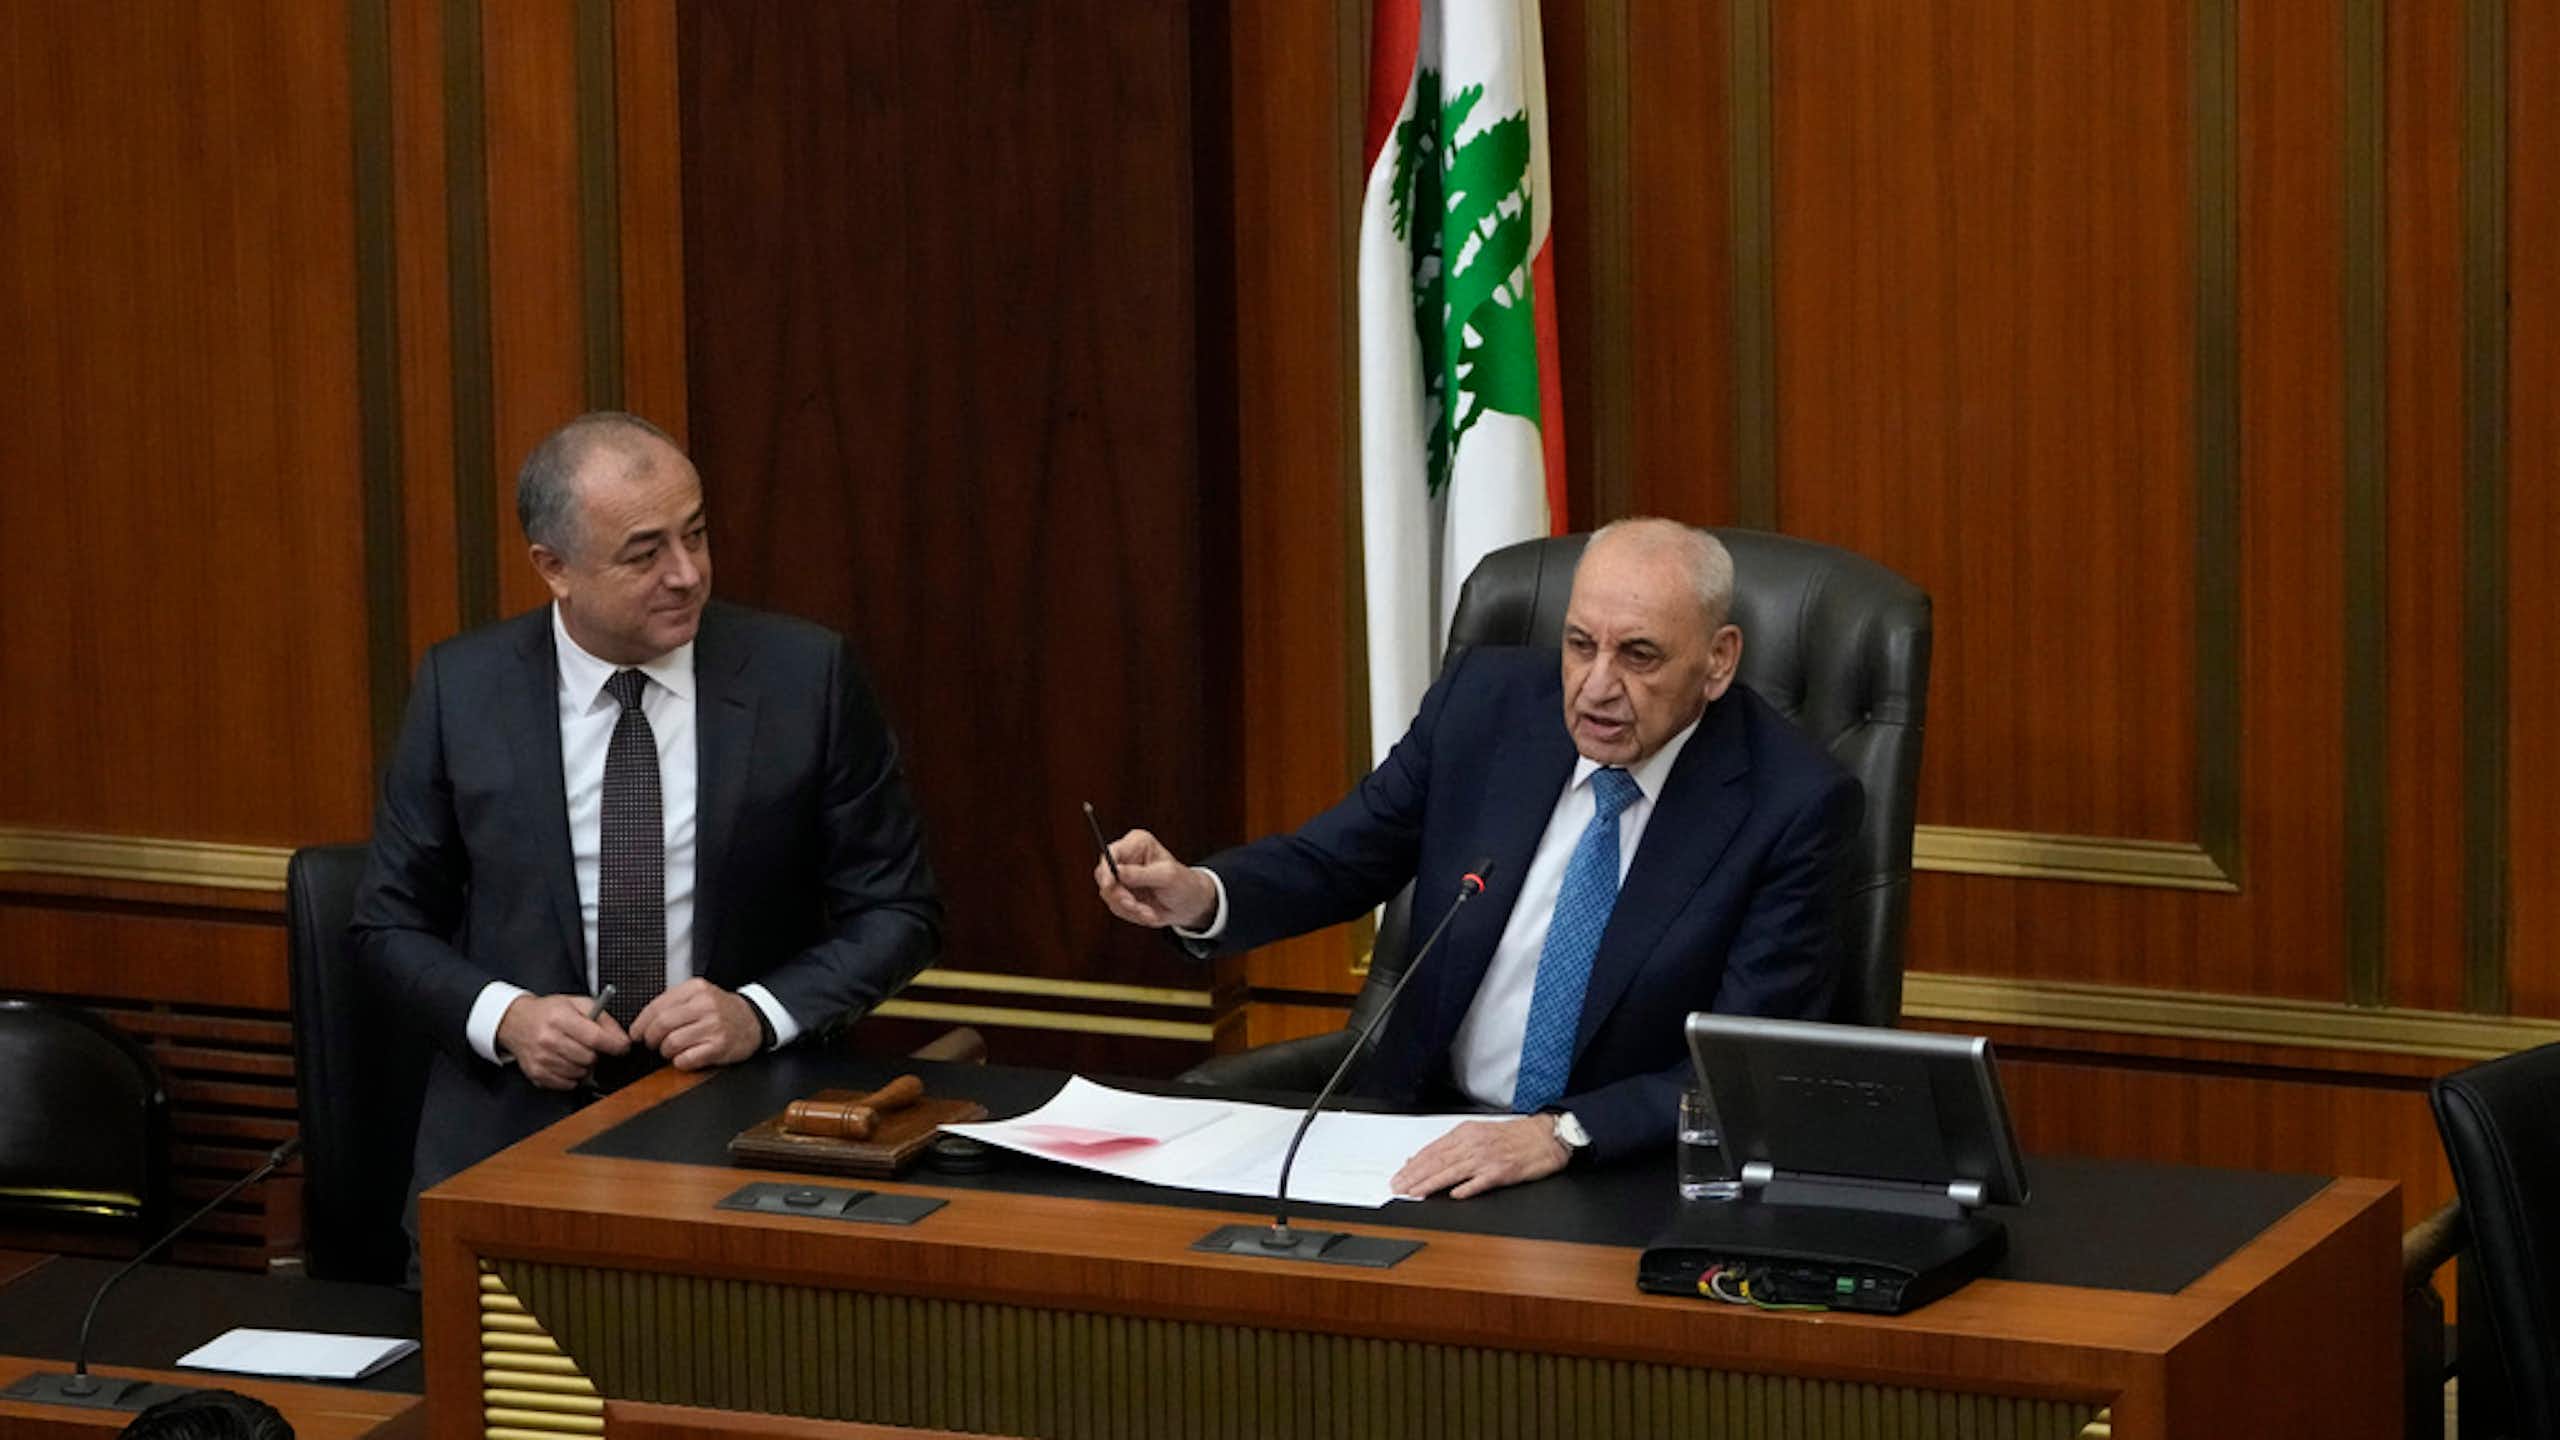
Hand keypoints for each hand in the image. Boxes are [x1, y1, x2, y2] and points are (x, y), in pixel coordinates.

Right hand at [496, 993, 629, 1090]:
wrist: (516, 1022)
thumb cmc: (549, 1012)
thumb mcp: (578, 1004)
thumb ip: (603, 1019)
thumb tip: (622, 1038)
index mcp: (560, 1018)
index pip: (596, 1038)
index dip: (615, 1045)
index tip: (623, 1046)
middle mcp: (548, 1039)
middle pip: (589, 1058)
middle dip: (596, 1053)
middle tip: (589, 1045)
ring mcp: (541, 1059)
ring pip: (580, 1073)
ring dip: (584, 1065)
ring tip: (574, 1051)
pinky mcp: (537, 1074)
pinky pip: (567, 1084)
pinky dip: (572, 1075)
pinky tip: (565, 1061)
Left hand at [630, 978, 765, 1070]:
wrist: (753, 1020)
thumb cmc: (722, 1011)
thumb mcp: (699, 996)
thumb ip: (673, 1003)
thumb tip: (642, 1023)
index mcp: (696, 989)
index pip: (657, 1006)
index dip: (641, 1024)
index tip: (636, 1033)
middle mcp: (705, 1005)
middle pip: (661, 1025)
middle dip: (651, 1039)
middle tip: (652, 1044)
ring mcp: (714, 1026)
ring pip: (672, 1043)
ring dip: (666, 1051)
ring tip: (672, 1050)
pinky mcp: (719, 1046)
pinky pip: (686, 1059)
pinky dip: (680, 1062)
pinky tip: (685, 1057)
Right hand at [1094, 828, 1218, 930]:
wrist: (1190, 905)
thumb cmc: (1183, 884)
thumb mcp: (1166, 876)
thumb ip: (1140, 874)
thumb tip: (1117, 871)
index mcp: (1137, 843)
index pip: (1112, 852)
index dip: (1107, 868)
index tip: (1110, 884)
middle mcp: (1126, 857)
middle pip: (1104, 875)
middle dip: (1120, 895)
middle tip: (1135, 905)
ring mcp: (1121, 877)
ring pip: (1109, 895)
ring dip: (1130, 908)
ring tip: (1149, 910)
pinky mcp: (1121, 894)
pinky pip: (1116, 906)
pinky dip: (1132, 914)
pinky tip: (1147, 912)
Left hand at [1391, 1117, 1570, 1198]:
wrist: (1545, 1136)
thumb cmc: (1514, 1136)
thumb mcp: (1479, 1133)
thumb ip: (1453, 1146)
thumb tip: (1424, 1157)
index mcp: (1467, 1133)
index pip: (1432, 1151)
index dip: (1413, 1165)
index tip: (1399, 1176)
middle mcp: (1474, 1144)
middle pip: (1437, 1162)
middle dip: (1415, 1176)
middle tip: (1399, 1187)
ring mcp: (1487, 1158)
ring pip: (1452, 1172)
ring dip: (1431, 1184)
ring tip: (1415, 1193)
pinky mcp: (1502, 1172)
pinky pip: (1480, 1182)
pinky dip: (1466, 1189)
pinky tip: (1453, 1196)